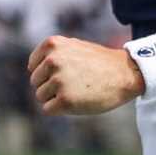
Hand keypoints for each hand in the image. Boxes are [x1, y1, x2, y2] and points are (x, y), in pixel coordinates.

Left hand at [27, 35, 144, 115]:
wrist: (124, 73)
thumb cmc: (98, 62)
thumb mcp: (73, 47)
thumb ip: (52, 53)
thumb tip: (31, 67)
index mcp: (52, 44)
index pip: (33, 66)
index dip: (46, 73)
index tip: (64, 74)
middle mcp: (52, 60)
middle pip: (35, 82)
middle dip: (50, 86)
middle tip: (73, 84)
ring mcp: (58, 80)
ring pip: (40, 96)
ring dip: (55, 98)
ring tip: (76, 91)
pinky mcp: (65, 100)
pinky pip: (48, 109)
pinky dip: (59, 109)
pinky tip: (76, 102)